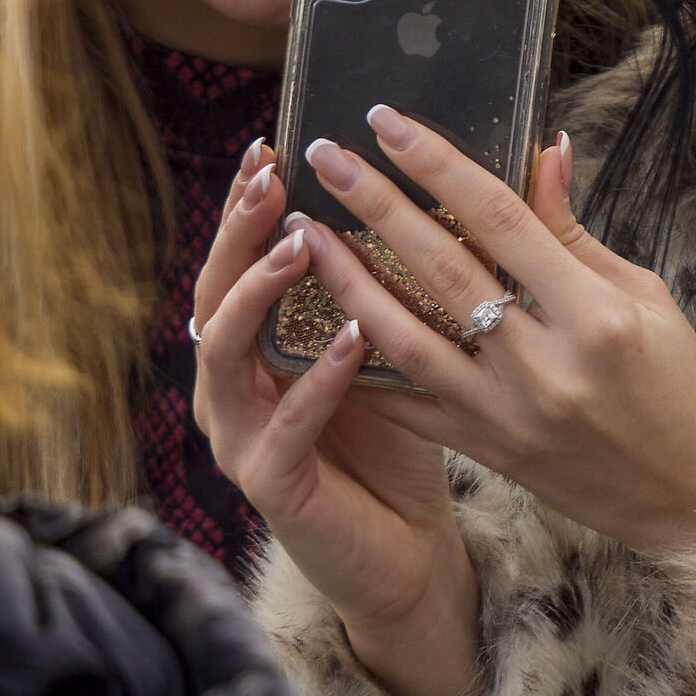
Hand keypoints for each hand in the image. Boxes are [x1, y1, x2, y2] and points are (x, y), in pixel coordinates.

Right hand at [191, 147, 480, 695]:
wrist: (407, 551)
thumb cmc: (412, 436)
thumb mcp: (418, 341)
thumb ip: (428, 271)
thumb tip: (477, 179)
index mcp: (268, 344)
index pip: (245, 261)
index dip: (250, 206)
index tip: (274, 144)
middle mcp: (239, 383)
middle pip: (218, 294)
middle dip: (240, 232)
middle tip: (272, 178)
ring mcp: (246, 436)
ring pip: (226, 355)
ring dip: (261, 294)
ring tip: (301, 242)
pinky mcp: (273, 486)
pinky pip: (282, 428)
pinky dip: (315, 381)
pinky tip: (353, 338)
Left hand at [291, 110, 695, 557]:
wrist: (689, 493)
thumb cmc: (679, 385)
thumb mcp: (645, 295)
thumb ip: (575, 232)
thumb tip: (541, 152)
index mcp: (595, 313)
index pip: (501, 219)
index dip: (440, 166)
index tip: (390, 124)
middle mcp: (545, 364)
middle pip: (442, 267)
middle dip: (375, 203)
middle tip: (325, 156)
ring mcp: (507, 412)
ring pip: (405, 336)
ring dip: (347, 279)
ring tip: (304, 232)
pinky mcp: (484, 449)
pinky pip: (406, 402)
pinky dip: (360, 362)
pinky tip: (315, 323)